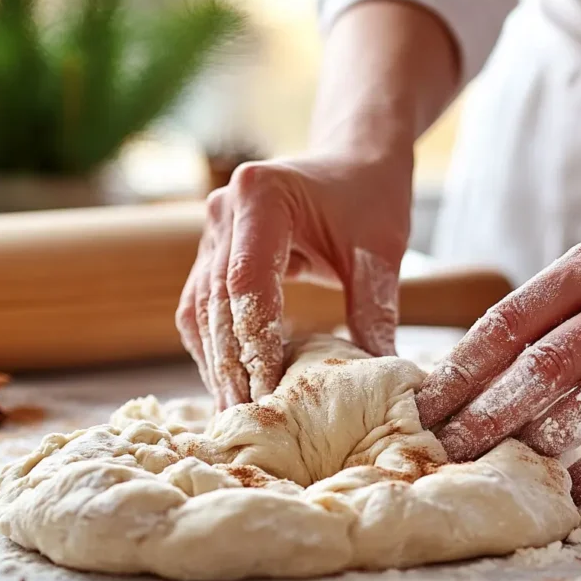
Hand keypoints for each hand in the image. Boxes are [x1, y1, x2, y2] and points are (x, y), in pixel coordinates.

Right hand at [177, 151, 411, 408]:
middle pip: (216, 301)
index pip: (245, 281)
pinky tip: (233, 384)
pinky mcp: (211, 253)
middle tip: (249, 418)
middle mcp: (224, 210)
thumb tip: (380, 379)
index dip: (255, 340)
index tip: (272, 390)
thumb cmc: (370, 197)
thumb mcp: (380, 250)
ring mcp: (211, 232)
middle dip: (233, 364)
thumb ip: (375, 310)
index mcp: (261, 195)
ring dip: (217, 363)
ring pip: (200, 310)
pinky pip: (201, 308)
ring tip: (238, 413)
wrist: (353, 161)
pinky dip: (215, 347)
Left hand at [416, 197, 580, 503]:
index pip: (510, 321)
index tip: (426, 407)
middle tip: (450, 450)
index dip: (462, 369)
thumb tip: (468, 370)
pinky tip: (575, 488)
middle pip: (546, 365)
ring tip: (502, 470)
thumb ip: (547, 312)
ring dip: (542, 442)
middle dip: (488, 413)